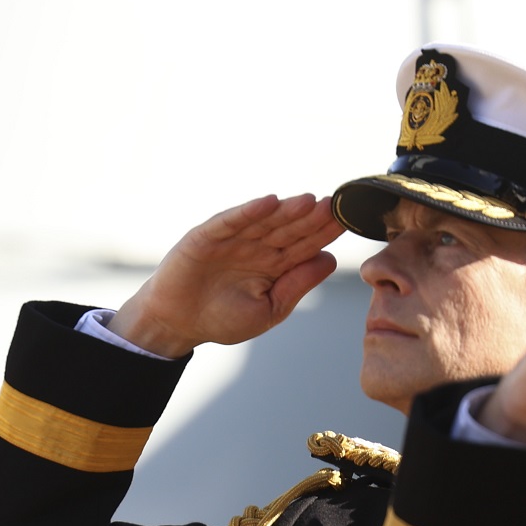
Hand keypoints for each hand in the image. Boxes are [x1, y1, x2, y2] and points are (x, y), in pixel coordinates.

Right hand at [110, 194, 343, 356]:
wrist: (176, 323)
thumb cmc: (220, 319)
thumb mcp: (267, 309)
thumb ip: (297, 285)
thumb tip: (330, 259)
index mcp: (275, 265)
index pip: (306, 244)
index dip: (325, 232)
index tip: (349, 220)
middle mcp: (258, 247)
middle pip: (290, 228)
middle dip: (311, 217)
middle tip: (334, 205)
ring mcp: (233, 239)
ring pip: (265, 221)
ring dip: (286, 210)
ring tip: (308, 201)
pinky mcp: (207, 236)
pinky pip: (230, 221)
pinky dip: (248, 212)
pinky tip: (268, 202)